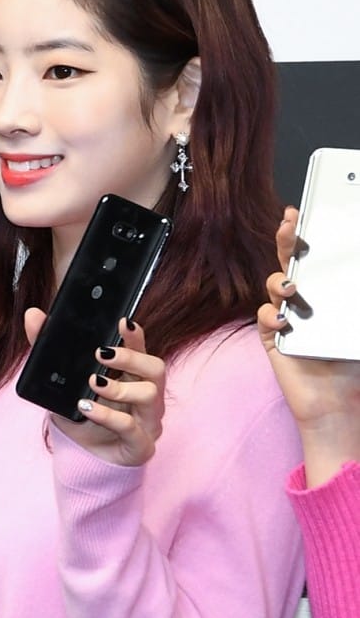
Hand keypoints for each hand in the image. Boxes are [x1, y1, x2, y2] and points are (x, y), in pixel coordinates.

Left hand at [24, 310, 164, 466]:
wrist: (80, 459)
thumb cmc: (78, 416)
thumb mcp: (61, 381)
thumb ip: (48, 348)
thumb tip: (32, 316)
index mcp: (132, 376)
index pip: (141, 349)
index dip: (136, 335)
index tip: (123, 321)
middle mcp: (146, 396)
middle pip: (155, 368)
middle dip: (131, 358)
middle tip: (102, 353)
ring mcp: (147, 422)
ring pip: (150, 395)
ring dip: (119, 387)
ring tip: (93, 383)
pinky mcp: (140, 446)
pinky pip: (130, 427)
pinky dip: (107, 415)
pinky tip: (86, 407)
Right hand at [258, 206, 359, 485]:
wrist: (335, 402)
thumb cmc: (350, 363)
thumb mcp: (357, 323)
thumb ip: (354, 297)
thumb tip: (358, 274)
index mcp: (325, 292)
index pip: (314, 258)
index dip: (304, 236)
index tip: (300, 215)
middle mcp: (303, 300)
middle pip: (289, 262)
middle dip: (287, 241)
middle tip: (290, 225)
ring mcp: (285, 317)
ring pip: (274, 286)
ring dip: (280, 281)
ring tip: (293, 287)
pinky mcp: (273, 338)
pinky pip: (267, 318)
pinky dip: (273, 316)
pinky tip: (283, 321)